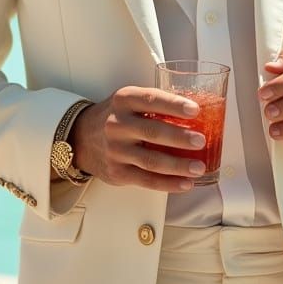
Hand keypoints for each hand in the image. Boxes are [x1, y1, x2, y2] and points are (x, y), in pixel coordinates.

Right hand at [69, 87, 209, 191]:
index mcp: (124, 100)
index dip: (174, 105)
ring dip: (178, 166)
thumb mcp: (129, 100)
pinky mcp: (117, 173)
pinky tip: (185, 183)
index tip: (195, 110)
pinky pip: (147, 181)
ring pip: (151, 161)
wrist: (81, 137)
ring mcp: (116, 151)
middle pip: (153, 132)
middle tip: (200, 141)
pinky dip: (168, 184)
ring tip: (198, 167)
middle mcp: (118, 124)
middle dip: (179, 138)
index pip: (151, 99)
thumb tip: (195, 113)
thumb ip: (154, 104)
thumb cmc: (116, 116)